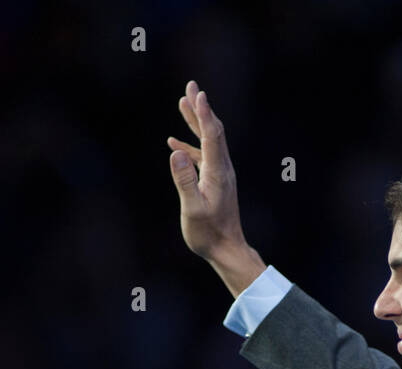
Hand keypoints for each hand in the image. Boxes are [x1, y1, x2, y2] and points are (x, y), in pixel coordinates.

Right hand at [167, 81, 264, 295]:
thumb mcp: (192, 208)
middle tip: (191, 85)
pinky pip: (203, 157)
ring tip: (183, 102)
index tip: (198, 93)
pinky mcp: (215, 182)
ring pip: (209, 141)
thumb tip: (175, 153)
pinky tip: (174, 145)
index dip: (204, 113)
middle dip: (201, 108)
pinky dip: (190, 145)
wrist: (227, 250)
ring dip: (196, 121)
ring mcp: (220, 175)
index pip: (212, 135)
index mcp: (217, 172)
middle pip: (213, 131)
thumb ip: (184, 180)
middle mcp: (222, 169)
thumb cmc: (208, 234)